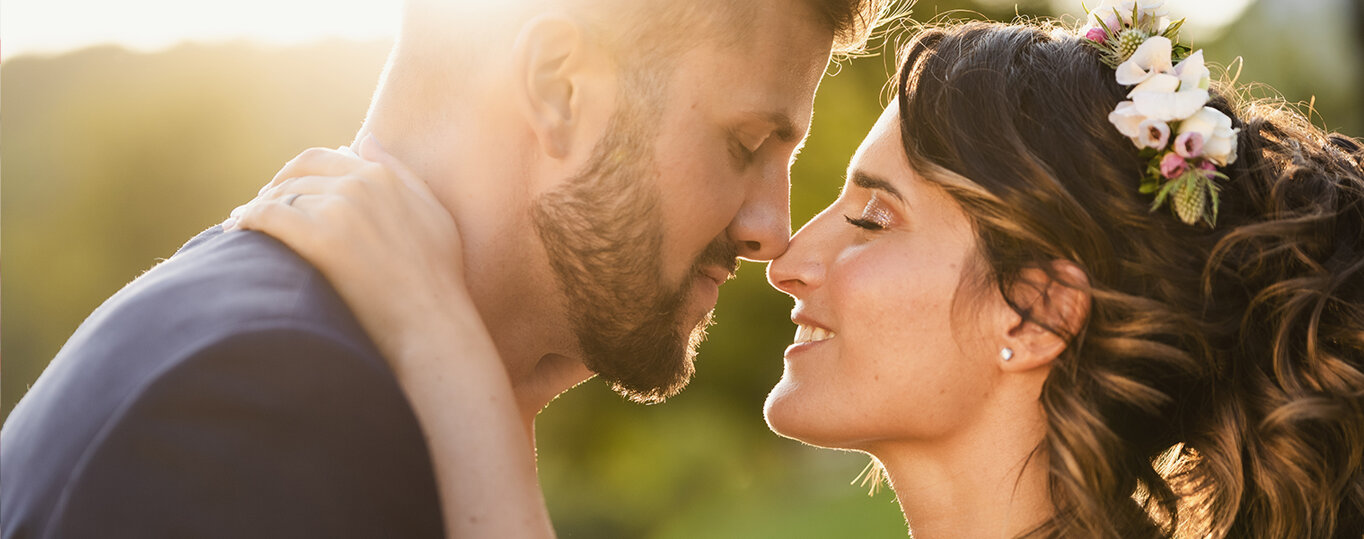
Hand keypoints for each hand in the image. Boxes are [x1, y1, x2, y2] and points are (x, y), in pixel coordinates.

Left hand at [227, 137, 555, 537]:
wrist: (434, 326)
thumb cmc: (440, 281)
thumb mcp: (433, 215)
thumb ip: (400, 173)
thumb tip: (362, 140)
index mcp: (386, 177)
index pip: (327, 158)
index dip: (299, 173)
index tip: (284, 191)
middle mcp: (362, 183)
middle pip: (298, 173)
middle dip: (273, 187)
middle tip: (256, 211)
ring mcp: (342, 209)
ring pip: (281, 194)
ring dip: (256, 206)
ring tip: (240, 227)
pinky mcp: (321, 237)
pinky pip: (268, 216)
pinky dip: (247, 221)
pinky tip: (234, 234)